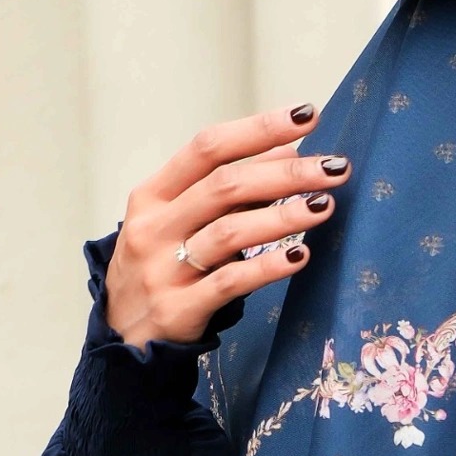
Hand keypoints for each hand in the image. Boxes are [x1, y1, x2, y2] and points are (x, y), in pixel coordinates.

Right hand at [105, 101, 348, 346]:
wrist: (120, 339)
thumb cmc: (160, 269)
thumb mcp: (178, 222)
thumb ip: (226, 191)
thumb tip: (290, 153)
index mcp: (152, 196)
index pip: (207, 148)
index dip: (258, 129)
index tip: (307, 116)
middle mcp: (153, 228)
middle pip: (224, 186)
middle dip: (285, 172)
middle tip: (334, 167)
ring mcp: (163, 270)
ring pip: (229, 232)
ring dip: (283, 216)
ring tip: (325, 205)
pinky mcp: (178, 309)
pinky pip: (230, 283)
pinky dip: (268, 267)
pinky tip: (301, 256)